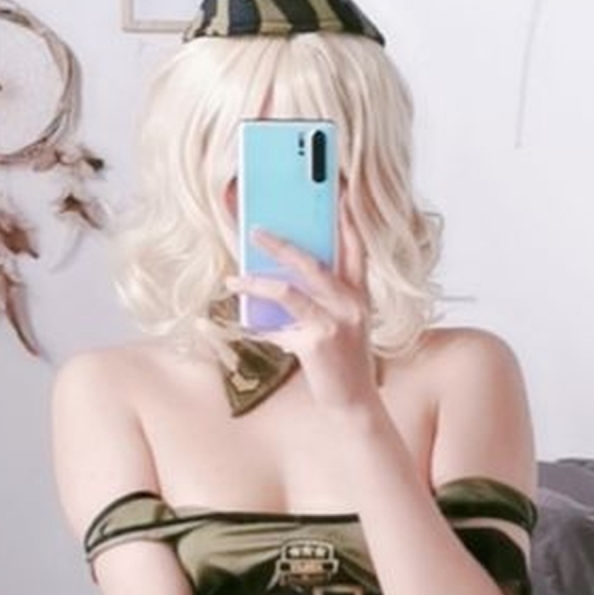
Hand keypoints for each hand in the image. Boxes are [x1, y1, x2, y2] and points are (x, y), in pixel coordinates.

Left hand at [225, 209, 378, 413]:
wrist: (355, 403)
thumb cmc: (343, 362)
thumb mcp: (340, 324)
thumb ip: (319, 300)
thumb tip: (279, 281)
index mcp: (359, 293)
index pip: (355, 247)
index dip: (347, 218)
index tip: (338, 191)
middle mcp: (351, 303)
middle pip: (312, 261)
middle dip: (280, 244)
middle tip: (255, 230)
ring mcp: (335, 322)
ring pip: (288, 290)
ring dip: (256, 283)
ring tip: (234, 279)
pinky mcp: (317, 343)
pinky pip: (278, 326)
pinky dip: (259, 325)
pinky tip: (245, 323)